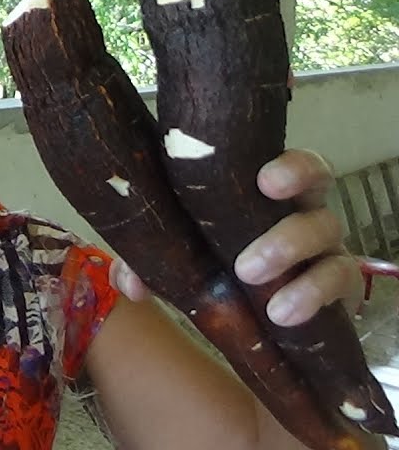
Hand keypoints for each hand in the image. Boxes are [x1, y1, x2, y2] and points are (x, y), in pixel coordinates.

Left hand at [110, 149, 361, 325]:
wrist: (255, 316)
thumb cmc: (213, 262)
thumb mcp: (179, 258)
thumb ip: (149, 263)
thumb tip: (128, 282)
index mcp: (262, 186)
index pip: (287, 154)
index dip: (289, 165)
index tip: (265, 180)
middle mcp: (299, 203)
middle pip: (320, 183)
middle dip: (285, 221)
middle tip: (246, 263)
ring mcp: (324, 241)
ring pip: (329, 232)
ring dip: (291, 259)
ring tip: (256, 290)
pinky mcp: (338, 281)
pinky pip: (342, 281)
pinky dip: (312, 296)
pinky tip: (283, 314)